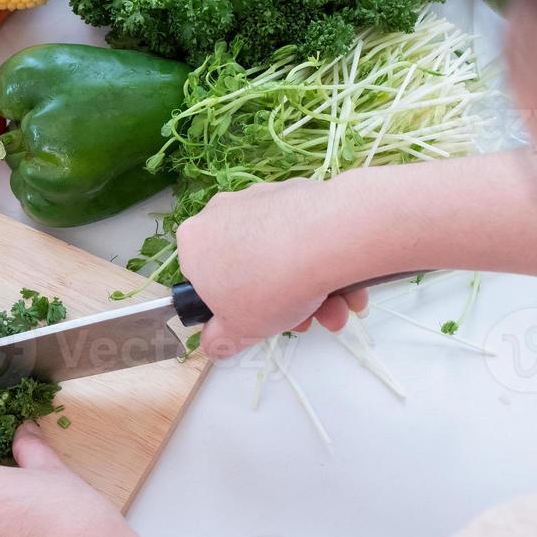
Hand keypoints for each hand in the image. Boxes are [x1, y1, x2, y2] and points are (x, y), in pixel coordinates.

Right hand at [176, 178, 369, 357]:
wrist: (324, 239)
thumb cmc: (270, 282)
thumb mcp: (238, 330)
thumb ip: (221, 339)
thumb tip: (213, 344)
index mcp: (194, 242)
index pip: (206, 279)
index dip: (233, 305)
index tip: (257, 318)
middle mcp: (221, 212)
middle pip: (249, 267)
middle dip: (280, 301)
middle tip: (304, 320)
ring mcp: (259, 198)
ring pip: (279, 252)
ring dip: (308, 288)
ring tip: (333, 308)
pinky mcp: (294, 192)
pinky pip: (302, 232)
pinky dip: (320, 259)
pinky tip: (343, 283)